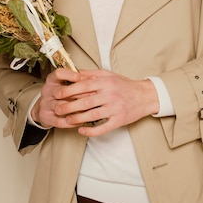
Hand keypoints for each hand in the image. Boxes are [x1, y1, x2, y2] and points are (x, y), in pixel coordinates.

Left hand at [31, 68, 159, 136]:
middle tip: (57, 109)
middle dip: (69, 106)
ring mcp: (115, 108)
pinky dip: (91, 131)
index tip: (57, 94)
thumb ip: (91, 74)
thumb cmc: (124, 85)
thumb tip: (74, 72)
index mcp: (106, 82)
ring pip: (92, 115)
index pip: (83, 86)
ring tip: (66, 120)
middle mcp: (110, 95)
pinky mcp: (119, 120)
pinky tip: (82, 130)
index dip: (69, 90)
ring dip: (77, 119)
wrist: (144, 96)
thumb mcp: (108, 75)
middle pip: (85, 102)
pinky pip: (103, 127)